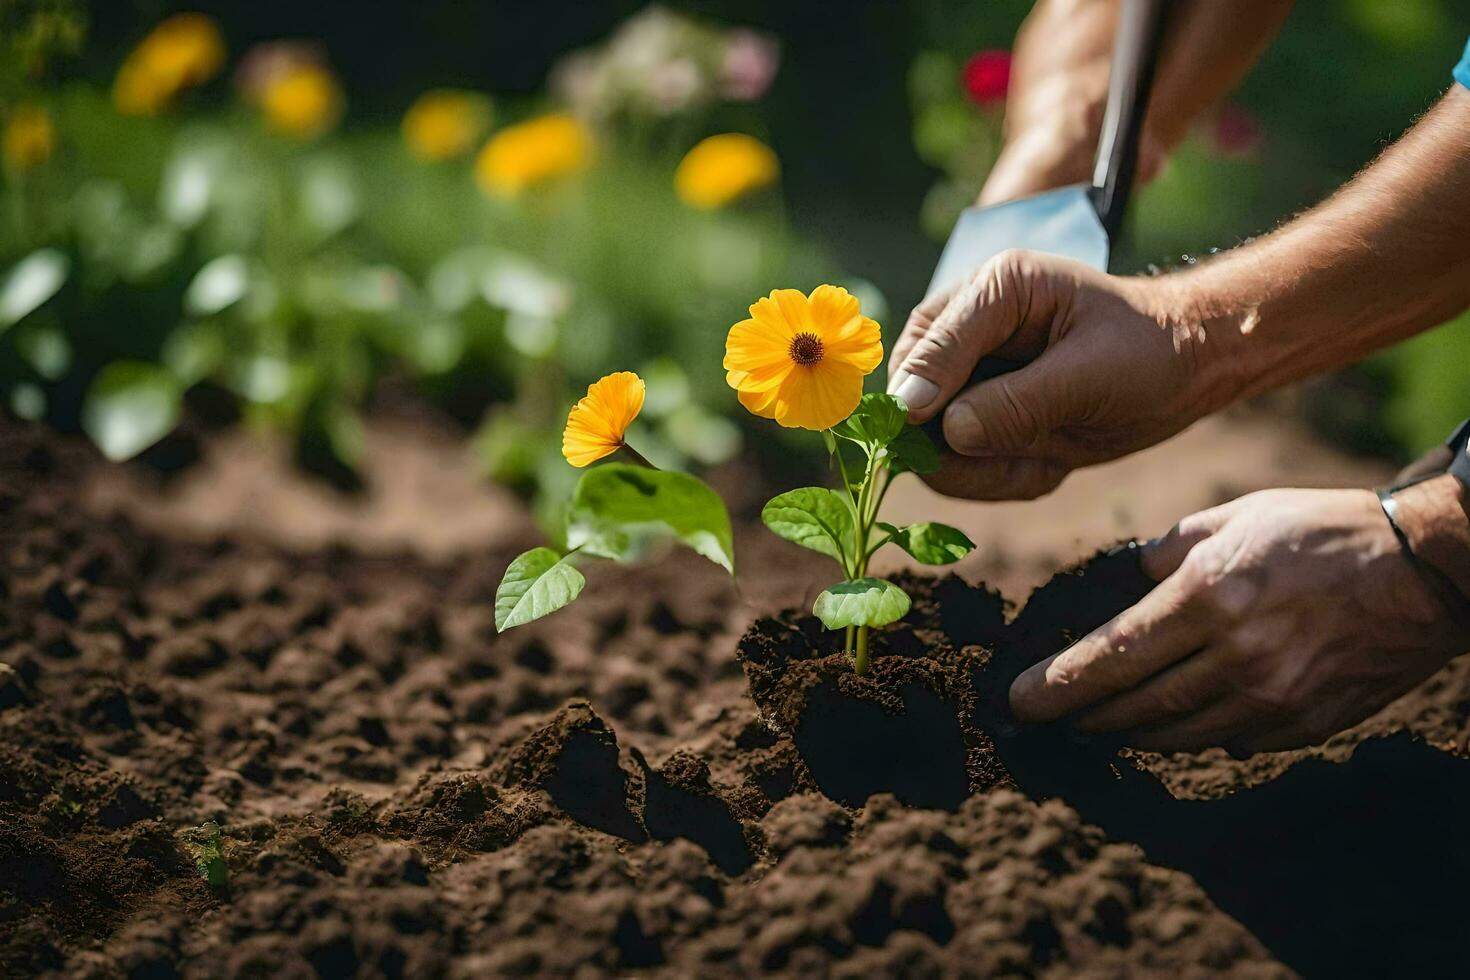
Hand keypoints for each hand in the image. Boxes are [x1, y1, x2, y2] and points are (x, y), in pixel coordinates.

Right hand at [887, 249, 1239, 499]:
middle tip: (1021, 460)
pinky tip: (1048, 462)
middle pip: (910, 396)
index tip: (920, 426)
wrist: (1184, 371)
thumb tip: (948, 431)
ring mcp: (967, 377)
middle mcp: (967, 328)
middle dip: (956, 444)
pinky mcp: (977, 418)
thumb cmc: (1148, 352)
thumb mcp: (1091, 374)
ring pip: (928, 444)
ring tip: (1047, 459)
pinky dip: (1000, 478)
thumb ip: (1017, 401)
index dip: (921, 387)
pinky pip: (959, 469)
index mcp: (994, 288)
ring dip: (984, 469)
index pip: (931, 342)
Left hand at [1009, 488, 1468, 754]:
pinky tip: (1170, 725)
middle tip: (1045, 719)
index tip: (1017, 701)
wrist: (1425, 570)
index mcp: (1208, 598)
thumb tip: (1124, 582)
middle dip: (1081, 718)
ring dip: (1126, 734)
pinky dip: (1191, 735)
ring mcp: (1273, 698)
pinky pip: (1229, 742)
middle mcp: (1235, 656)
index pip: (1111, 657)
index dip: (1057, 686)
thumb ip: (1169, 551)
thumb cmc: (1323, 531)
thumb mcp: (1236, 518)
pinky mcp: (1304, 724)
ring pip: (1175, 734)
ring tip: (1094, 726)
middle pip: (1134, 707)